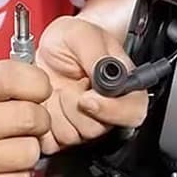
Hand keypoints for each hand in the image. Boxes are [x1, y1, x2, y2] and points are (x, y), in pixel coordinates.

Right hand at [0, 61, 51, 176]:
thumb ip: (2, 79)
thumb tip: (43, 83)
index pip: (12, 78)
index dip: (38, 83)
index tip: (39, 90)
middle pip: (30, 118)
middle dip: (39, 118)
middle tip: (28, 121)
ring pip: (29, 152)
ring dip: (29, 147)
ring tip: (13, 143)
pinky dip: (18, 172)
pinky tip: (2, 164)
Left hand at [36, 16, 148, 154]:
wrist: (42, 48)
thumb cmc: (68, 39)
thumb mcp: (82, 35)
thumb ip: (97, 55)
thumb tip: (105, 77)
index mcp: (122, 85)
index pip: (133, 111)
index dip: (113, 110)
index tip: (88, 98)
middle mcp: (107, 109)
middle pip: (101, 128)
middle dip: (77, 108)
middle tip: (67, 85)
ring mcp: (83, 123)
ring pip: (76, 136)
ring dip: (59, 112)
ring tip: (58, 89)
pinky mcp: (60, 133)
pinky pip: (53, 142)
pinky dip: (44, 123)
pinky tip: (48, 102)